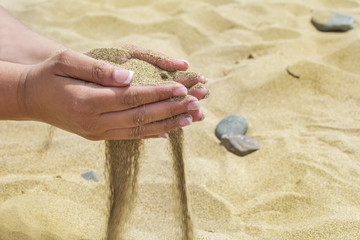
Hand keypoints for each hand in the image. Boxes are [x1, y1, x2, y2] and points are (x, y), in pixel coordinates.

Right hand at [19, 50, 202, 139]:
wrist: (32, 98)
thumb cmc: (49, 75)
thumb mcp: (67, 62)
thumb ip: (98, 70)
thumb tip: (129, 76)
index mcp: (87, 102)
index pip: (131, 98)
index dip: (158, 94)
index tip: (181, 89)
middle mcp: (94, 123)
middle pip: (140, 117)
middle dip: (170, 109)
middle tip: (196, 104)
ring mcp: (97, 132)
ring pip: (139, 130)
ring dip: (167, 124)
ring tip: (191, 118)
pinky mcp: (99, 136)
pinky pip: (130, 137)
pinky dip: (151, 134)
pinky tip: (169, 132)